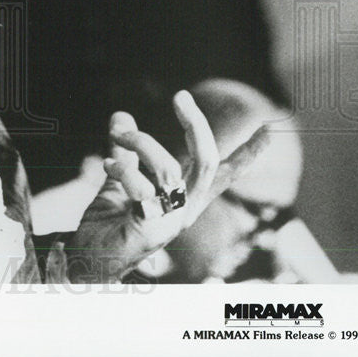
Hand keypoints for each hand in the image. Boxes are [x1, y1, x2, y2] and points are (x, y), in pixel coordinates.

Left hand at [64, 90, 269, 282]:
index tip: (269, 128)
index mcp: (185, 197)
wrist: (89, 260)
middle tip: (181, 96)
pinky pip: (142, 188)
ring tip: (117, 136)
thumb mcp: (119, 179)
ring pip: (169, 168)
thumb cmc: (108, 225)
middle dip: (197, 125)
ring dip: (140, 142)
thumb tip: (121, 114)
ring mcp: (172, 221)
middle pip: (208, 162)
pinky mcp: (152, 229)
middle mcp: (186, 209)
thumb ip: (124, 151)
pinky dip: (122, 169)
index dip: (248, 153)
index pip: (224, 174)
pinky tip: (106, 166)